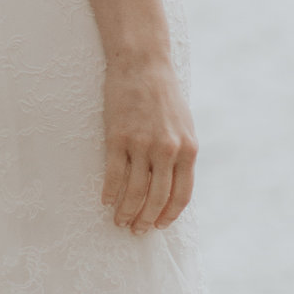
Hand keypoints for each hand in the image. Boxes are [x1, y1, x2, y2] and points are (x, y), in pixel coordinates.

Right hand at [102, 54, 197, 233]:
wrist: (142, 63)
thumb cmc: (164, 94)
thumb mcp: (184, 125)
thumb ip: (181, 154)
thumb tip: (173, 185)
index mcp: (188, 149)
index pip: (181, 195)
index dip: (169, 215)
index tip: (159, 225)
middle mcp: (167, 150)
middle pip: (157, 199)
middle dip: (146, 220)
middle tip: (136, 230)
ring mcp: (142, 144)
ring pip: (134, 192)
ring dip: (126, 212)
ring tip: (119, 221)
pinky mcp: (118, 137)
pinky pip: (114, 175)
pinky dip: (109, 193)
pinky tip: (105, 201)